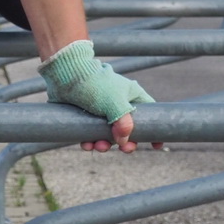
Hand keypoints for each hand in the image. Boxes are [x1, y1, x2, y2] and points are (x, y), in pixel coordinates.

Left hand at [38, 40, 160, 153]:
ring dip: (105, 144)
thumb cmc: (96, 84)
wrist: (67, 74)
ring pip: (107, 134)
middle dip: (126, 143)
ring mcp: (101, 110)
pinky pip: (90, 133)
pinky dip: (89, 141)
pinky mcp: (85, 115)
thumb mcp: (116, 104)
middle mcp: (117, 104)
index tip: (156, 146)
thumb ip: (125, 124)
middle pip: (127, 130)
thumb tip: (124, 141)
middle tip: (124, 149)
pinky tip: (86, 144)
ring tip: (98, 146)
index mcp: (131, 96)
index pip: (149, 114)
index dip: (153, 131)